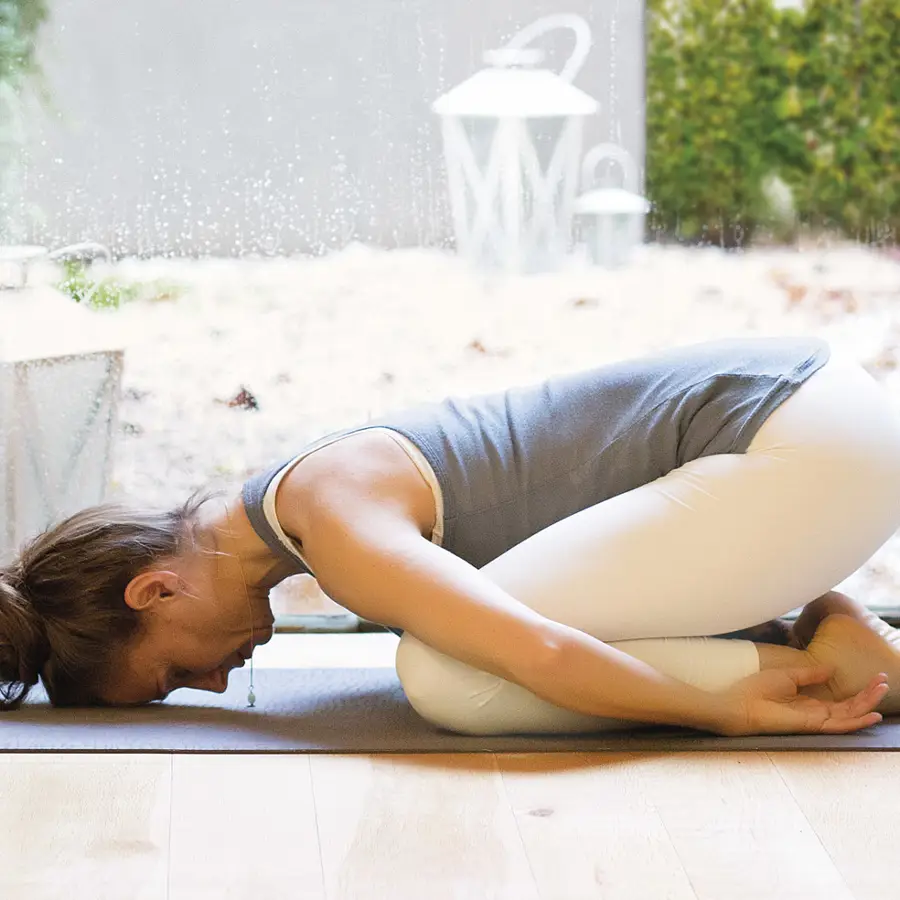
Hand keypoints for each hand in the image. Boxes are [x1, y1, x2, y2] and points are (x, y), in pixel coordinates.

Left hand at [713, 666, 888, 736]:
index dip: (859, 689)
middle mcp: (815, 712)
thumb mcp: (787, 676)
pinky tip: (871, 715)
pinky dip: (856, 721)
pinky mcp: (810, 725)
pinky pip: (838, 725)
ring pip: (848, 714)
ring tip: (882, 690)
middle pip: (849, 706)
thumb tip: (830, 667)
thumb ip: (809, 674)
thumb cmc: (755, 690)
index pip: (841, 698)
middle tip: (884, 681)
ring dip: (867, 704)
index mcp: (809, 701)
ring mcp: (814, 720)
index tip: (875, 677)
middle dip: (868, 694)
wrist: (738, 704)